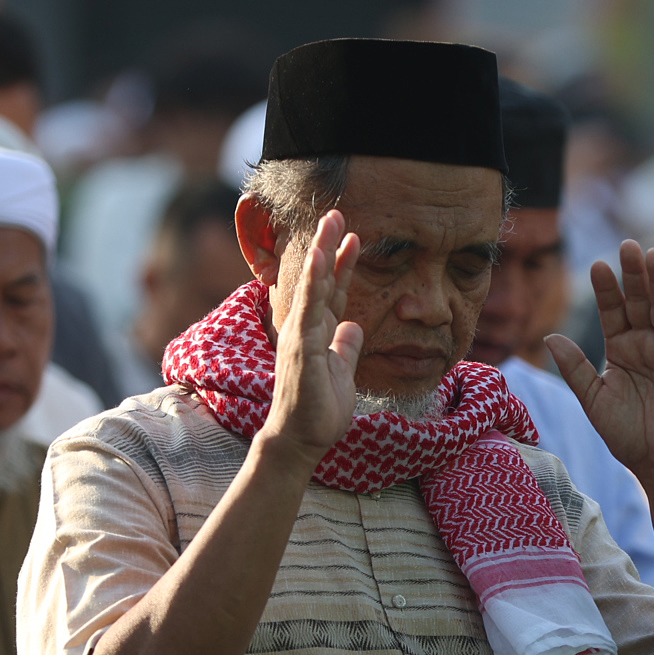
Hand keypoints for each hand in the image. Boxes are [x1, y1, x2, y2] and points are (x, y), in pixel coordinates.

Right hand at [262, 210, 361, 464]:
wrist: (301, 441)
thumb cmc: (318, 410)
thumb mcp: (342, 372)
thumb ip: (345, 347)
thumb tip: (353, 326)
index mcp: (316, 333)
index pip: (332, 291)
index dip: (342, 264)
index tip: (353, 238)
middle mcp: (304, 328)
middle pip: (320, 280)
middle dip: (329, 246)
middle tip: (338, 213)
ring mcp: (300, 335)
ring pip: (312, 286)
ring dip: (321, 253)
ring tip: (331, 223)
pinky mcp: (300, 347)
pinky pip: (308, 308)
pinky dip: (313, 282)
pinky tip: (319, 259)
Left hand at [548, 241, 653, 482]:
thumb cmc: (627, 434)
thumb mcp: (593, 400)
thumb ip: (575, 369)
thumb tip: (549, 336)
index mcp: (621, 348)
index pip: (613, 311)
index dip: (606, 289)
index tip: (597, 265)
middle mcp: (647, 343)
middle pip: (640, 302)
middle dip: (634, 275)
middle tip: (628, 245)